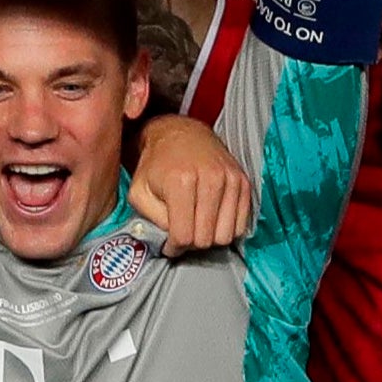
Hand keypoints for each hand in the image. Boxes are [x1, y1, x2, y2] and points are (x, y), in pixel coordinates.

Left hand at [130, 114, 254, 253]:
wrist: (181, 134)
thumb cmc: (156, 165)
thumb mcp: (138, 192)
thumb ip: (152, 220)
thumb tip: (172, 241)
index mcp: (180, 181)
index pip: (184, 236)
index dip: (174, 247)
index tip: (169, 243)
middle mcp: (210, 178)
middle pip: (206, 239)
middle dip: (191, 243)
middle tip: (182, 232)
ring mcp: (230, 179)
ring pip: (226, 235)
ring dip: (210, 237)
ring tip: (197, 225)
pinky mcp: (243, 182)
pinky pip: (241, 225)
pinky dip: (226, 228)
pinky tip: (211, 218)